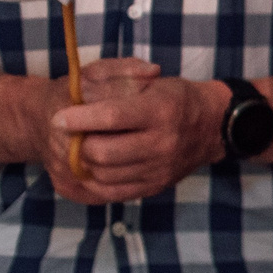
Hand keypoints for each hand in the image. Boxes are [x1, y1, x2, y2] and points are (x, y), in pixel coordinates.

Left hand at [42, 59, 229, 203]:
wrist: (213, 126)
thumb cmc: (175, 98)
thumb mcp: (151, 79)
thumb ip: (117, 81)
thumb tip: (82, 97)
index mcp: (161, 111)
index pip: (111, 117)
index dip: (79, 118)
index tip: (59, 117)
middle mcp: (163, 143)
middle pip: (102, 152)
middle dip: (77, 144)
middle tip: (71, 135)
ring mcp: (160, 169)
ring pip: (103, 175)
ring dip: (84, 163)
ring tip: (81, 149)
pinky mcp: (156, 186)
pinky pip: (113, 193)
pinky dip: (94, 182)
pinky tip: (88, 169)